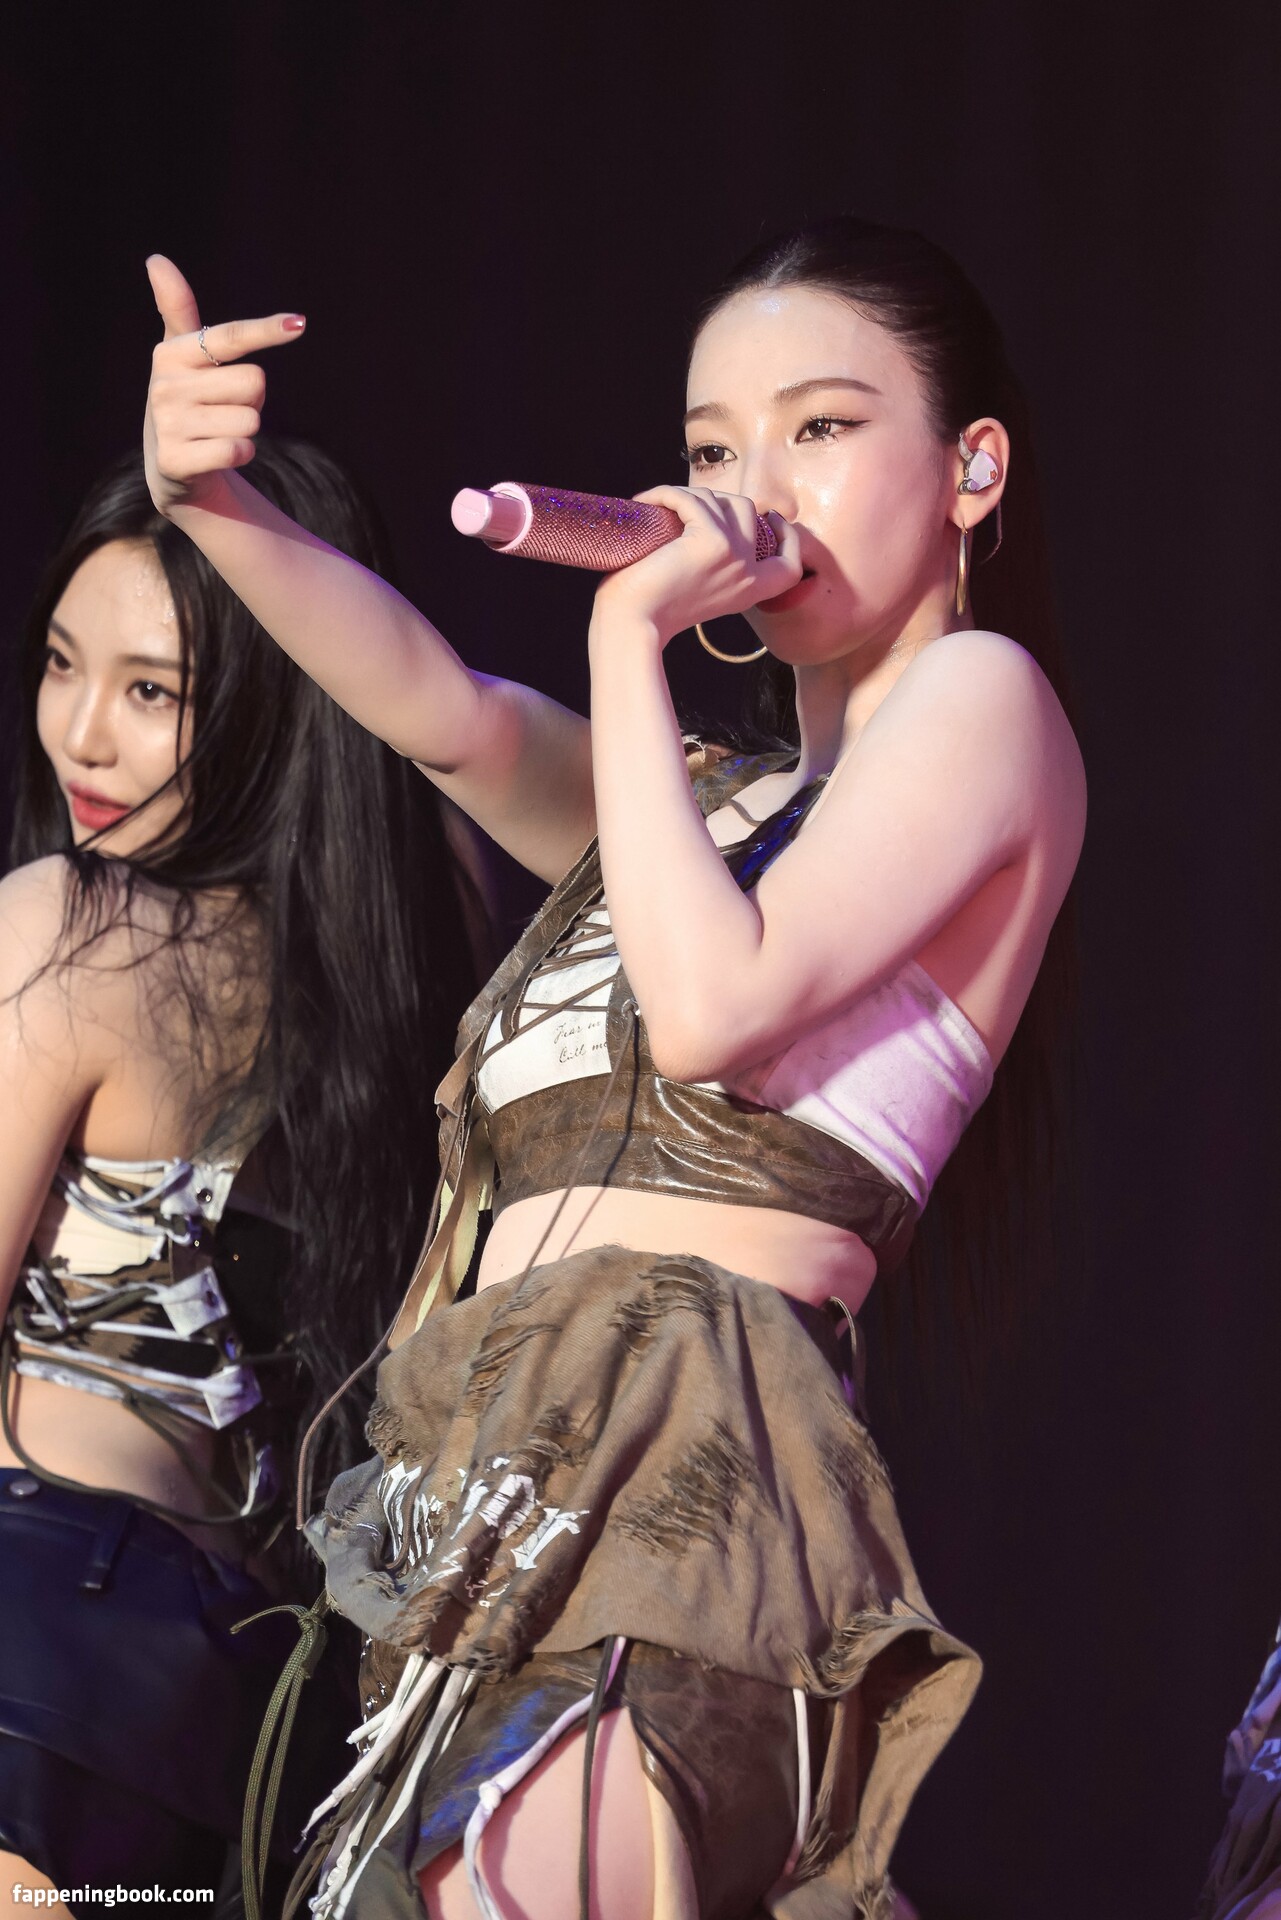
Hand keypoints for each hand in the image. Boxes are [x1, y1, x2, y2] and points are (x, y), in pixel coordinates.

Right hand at [143, 254, 305, 514]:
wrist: (172, 465)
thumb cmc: (189, 399)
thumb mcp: (182, 354)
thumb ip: (177, 308)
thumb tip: (156, 258)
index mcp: (172, 352)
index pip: (231, 337)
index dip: (266, 330)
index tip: (299, 323)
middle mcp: (165, 385)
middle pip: (255, 382)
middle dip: (252, 399)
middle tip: (224, 407)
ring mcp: (168, 424)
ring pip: (251, 420)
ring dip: (247, 430)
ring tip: (218, 431)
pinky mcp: (175, 461)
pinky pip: (239, 450)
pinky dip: (240, 453)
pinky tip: (218, 454)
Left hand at [591, 485, 801, 643]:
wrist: (631, 625)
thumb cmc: (652, 609)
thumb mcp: (700, 588)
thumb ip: (718, 564)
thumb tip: (715, 514)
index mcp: (750, 591)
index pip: (790, 563)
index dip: (786, 535)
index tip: (771, 516)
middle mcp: (749, 573)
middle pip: (747, 509)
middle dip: (713, 499)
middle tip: (681, 506)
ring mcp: (734, 555)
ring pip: (716, 498)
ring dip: (682, 495)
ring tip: (655, 507)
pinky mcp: (710, 541)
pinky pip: (688, 498)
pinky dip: (663, 494)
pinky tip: (644, 503)